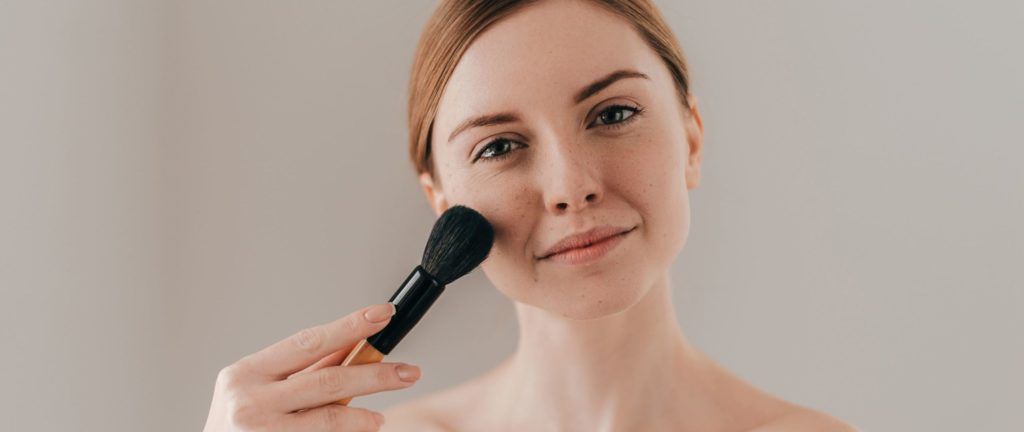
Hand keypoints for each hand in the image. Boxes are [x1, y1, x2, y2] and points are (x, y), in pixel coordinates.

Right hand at [202, 303, 421, 430]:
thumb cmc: (239, 427)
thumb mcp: (260, 391)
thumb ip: (304, 371)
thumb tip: (355, 344)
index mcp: (245, 374)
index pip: (308, 342)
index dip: (350, 326)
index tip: (382, 314)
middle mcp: (249, 403)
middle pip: (329, 381)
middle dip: (376, 374)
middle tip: (410, 371)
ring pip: (330, 419)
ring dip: (363, 417)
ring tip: (381, 416)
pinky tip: (361, 431)